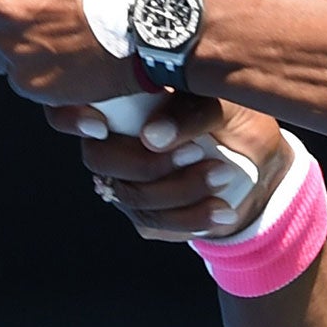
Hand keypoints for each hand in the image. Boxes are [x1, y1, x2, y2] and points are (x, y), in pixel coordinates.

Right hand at [47, 93, 290, 241]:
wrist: (259, 161)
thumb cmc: (234, 115)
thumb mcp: (223, 103)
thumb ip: (189, 112)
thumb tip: (153, 135)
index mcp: (122, 102)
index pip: (67, 108)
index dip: (69, 117)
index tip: (99, 125)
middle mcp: (114, 142)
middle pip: (98, 160)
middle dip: (147, 163)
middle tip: (196, 152)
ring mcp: (125, 182)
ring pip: (131, 195)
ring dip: (179, 191)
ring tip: (222, 177)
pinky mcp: (145, 215)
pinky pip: (154, 223)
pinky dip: (190, 218)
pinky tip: (221, 209)